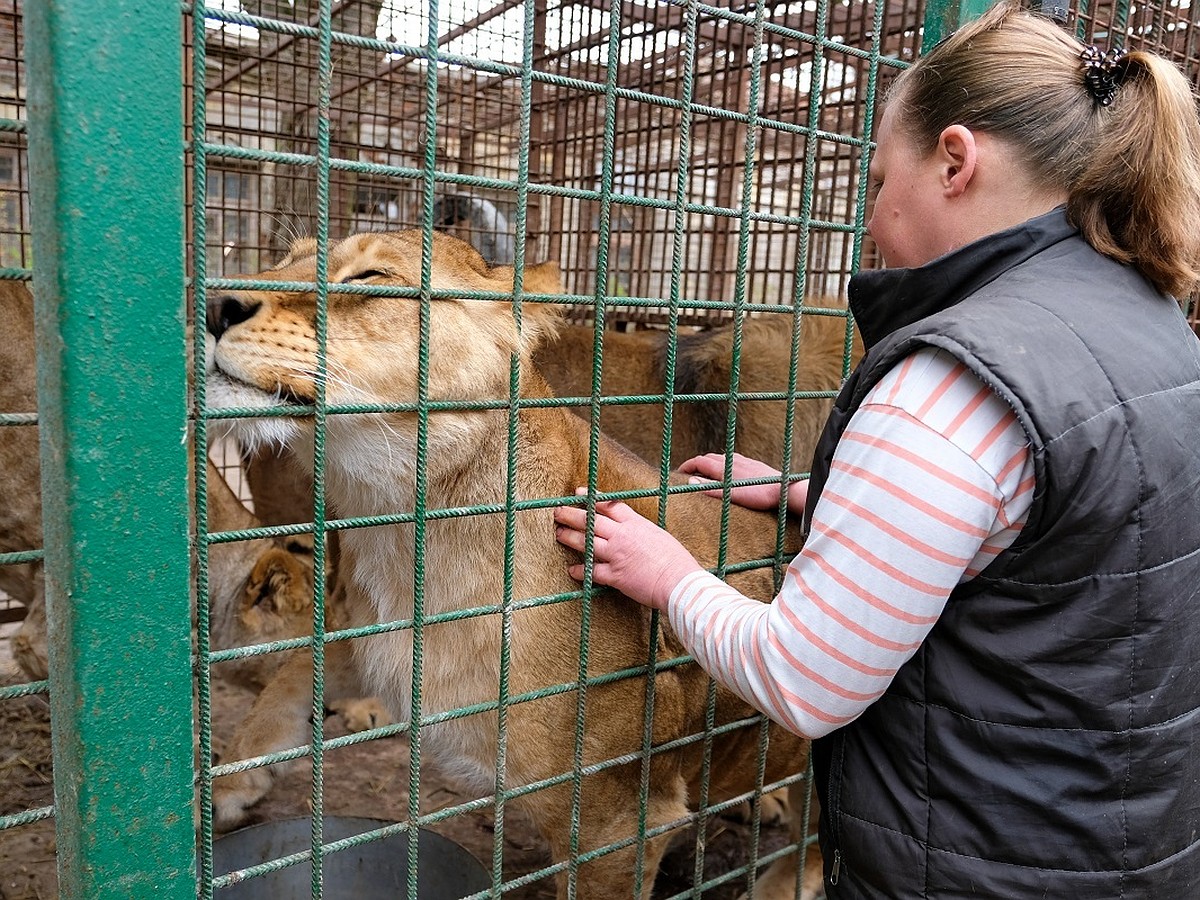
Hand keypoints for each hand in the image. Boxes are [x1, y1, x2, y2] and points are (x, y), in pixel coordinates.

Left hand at [554, 493, 702, 610]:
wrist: (679, 582)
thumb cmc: (675, 560)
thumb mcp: (658, 535)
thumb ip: (641, 530)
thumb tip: (633, 529)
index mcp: (635, 524)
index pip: (608, 505)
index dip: (591, 498)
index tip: (578, 493)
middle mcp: (622, 536)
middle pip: (591, 520)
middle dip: (571, 514)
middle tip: (558, 511)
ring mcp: (616, 555)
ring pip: (586, 542)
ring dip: (569, 537)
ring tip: (559, 533)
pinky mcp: (615, 576)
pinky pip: (591, 571)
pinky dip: (580, 570)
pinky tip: (572, 570)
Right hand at [678, 452, 807, 514]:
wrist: (785, 489)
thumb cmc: (759, 495)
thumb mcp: (732, 495)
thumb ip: (710, 488)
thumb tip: (690, 481)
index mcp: (724, 467)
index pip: (699, 461)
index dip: (687, 465)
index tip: (678, 472)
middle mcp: (732, 460)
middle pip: (709, 457)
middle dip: (696, 463)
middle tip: (689, 472)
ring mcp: (744, 460)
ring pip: (722, 456)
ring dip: (710, 461)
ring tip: (706, 471)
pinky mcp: (754, 464)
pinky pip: (734, 458)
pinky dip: (724, 461)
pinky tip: (730, 469)